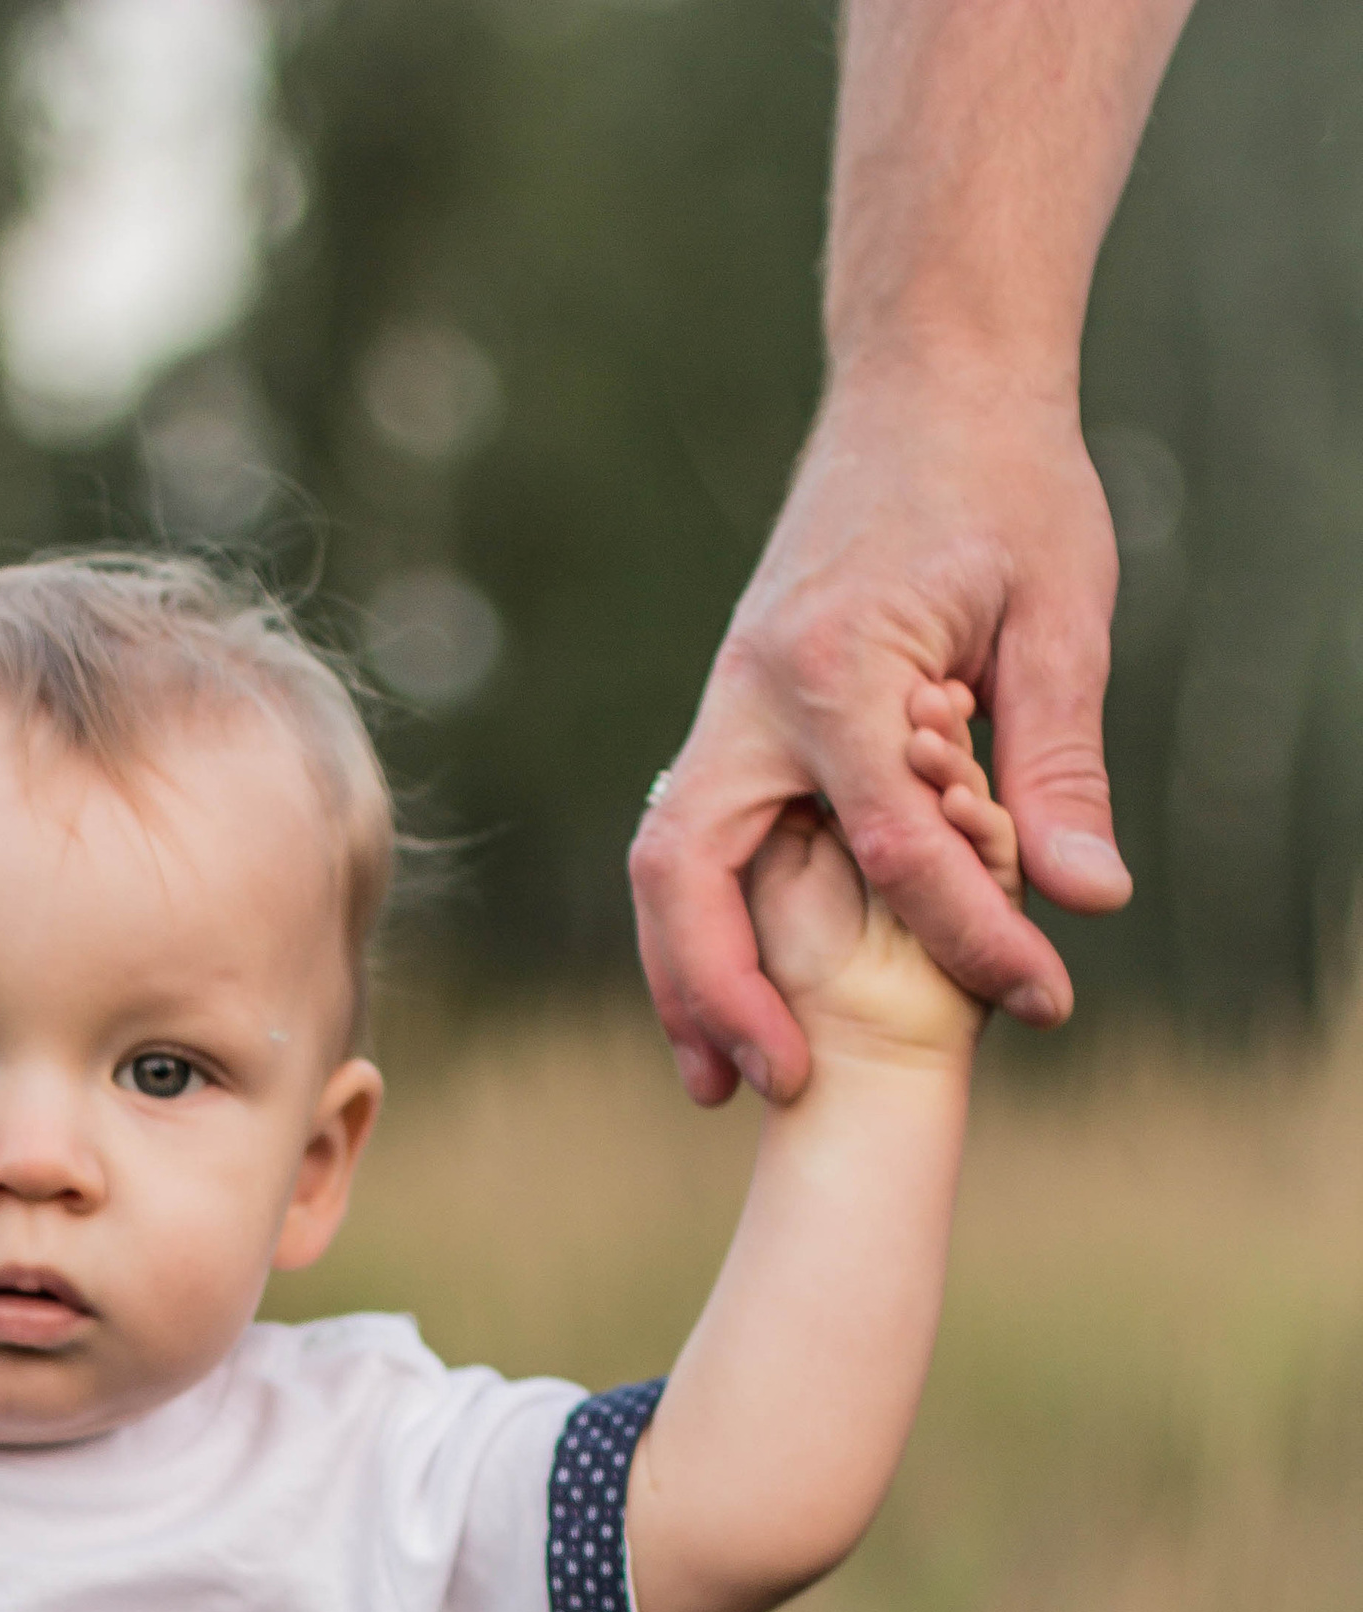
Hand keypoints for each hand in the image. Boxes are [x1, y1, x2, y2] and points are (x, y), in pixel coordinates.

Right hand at [630, 368, 1125, 1105]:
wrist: (928, 381)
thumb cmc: (1005, 484)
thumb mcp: (1061, 614)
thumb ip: (1059, 765)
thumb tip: (1090, 900)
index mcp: (840, 664)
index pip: (897, 845)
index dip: (974, 936)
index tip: (1043, 999)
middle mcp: (755, 693)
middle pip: (695, 875)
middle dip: (726, 994)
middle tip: (782, 1089)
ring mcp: (726, 705)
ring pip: (663, 869)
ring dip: (684, 982)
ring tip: (726, 1083)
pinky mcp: (730, 719)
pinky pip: (685, 844)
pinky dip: (695, 932)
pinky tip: (730, 1004)